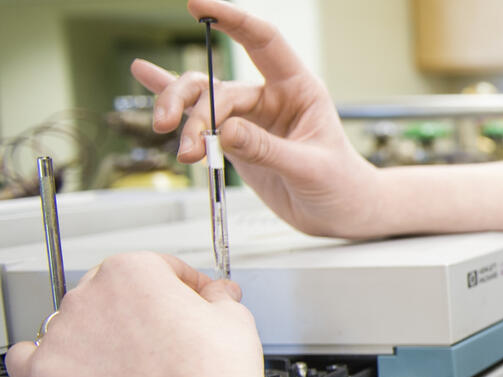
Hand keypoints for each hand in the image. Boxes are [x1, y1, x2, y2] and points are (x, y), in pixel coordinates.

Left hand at [5, 252, 277, 376]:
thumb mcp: (234, 318)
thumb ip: (219, 296)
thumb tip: (217, 295)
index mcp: (134, 270)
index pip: (154, 267)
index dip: (179, 286)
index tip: (188, 300)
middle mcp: (90, 294)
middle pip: (108, 292)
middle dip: (134, 311)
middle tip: (159, 338)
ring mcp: (61, 334)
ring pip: (71, 324)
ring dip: (94, 336)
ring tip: (128, 365)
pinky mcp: (43, 373)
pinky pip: (27, 357)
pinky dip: (47, 361)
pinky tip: (75, 370)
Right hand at [131, 0, 383, 238]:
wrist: (339, 213)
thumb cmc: (340, 184)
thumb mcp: (310, 168)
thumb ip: (268, 150)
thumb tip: (225, 132)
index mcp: (299, 88)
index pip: (264, 41)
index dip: (233, 20)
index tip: (198, 6)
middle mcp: (271, 95)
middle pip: (220, 86)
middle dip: (198, 112)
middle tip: (190, 143)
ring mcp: (250, 117)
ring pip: (203, 101)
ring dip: (184, 121)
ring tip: (183, 152)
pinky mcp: (235, 139)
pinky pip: (198, 115)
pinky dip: (172, 98)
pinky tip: (145, 74)